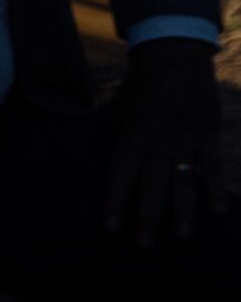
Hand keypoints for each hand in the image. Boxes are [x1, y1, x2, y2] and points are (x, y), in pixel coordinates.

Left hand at [105, 37, 226, 248]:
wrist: (174, 56)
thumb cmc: (141, 83)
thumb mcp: (118, 105)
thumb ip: (107, 126)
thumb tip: (84, 130)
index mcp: (131, 135)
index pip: (121, 174)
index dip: (116, 200)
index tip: (110, 225)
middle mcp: (157, 142)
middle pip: (152, 186)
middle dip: (148, 217)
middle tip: (144, 246)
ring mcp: (185, 141)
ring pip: (184, 182)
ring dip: (182, 211)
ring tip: (181, 237)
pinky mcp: (209, 136)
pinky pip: (213, 167)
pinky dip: (216, 189)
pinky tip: (217, 211)